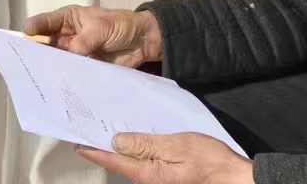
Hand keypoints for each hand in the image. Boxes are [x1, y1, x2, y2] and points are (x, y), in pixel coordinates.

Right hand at [24, 5, 162, 67]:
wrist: (142, 41)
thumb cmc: (120, 25)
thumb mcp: (101, 28)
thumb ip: (85, 41)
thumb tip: (71, 55)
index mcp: (69, 19)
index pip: (47, 22)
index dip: (35, 27)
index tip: (25, 33)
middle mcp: (67, 37)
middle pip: (47, 45)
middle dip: (37, 53)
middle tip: (26, 63)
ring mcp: (74, 54)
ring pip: (57, 62)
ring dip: (50, 69)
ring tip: (39, 80)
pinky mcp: (83, 69)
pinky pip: (70, 74)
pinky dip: (64, 80)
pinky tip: (57, 89)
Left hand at [76, 132, 252, 183]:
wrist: (232, 178)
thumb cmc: (208, 160)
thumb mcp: (176, 146)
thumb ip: (145, 144)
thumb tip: (116, 140)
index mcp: (146, 173)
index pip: (112, 161)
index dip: (92, 150)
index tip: (75, 140)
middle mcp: (146, 179)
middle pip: (118, 162)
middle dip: (102, 147)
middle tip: (87, 128)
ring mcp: (155, 179)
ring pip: (130, 162)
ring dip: (118, 147)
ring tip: (106, 128)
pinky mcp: (164, 176)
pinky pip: (142, 162)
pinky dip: (134, 150)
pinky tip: (133, 138)